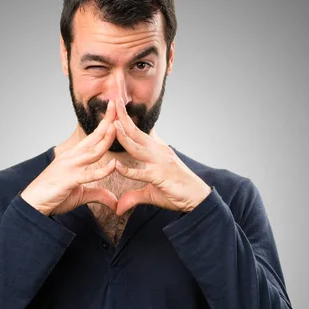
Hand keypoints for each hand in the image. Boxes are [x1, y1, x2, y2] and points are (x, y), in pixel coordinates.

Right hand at [20, 100, 118, 214]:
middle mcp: (71, 157)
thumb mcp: (80, 195)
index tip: (115, 112)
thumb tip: (113, 200)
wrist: (33, 204)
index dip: (104, 124)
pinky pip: (89, 174)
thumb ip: (98, 194)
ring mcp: (69, 166)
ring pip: (93, 151)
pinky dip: (103, 171)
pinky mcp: (68, 179)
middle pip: (94, 137)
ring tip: (119, 124)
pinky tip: (114, 165)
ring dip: (107, 138)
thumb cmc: (53, 196)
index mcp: (73, 156)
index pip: (92, 137)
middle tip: (117, 104)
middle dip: (107, 120)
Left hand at [111, 97, 211, 215]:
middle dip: (123, 117)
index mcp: (156, 150)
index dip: (126, 120)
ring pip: (137, 148)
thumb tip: (119, 207)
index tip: (116, 107)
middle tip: (113, 100)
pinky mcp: (160, 177)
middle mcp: (158, 152)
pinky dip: (128, 171)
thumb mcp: (150, 193)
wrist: (197, 198)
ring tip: (111, 125)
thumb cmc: (176, 191)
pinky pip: (141, 173)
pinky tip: (117, 167)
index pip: (138, 132)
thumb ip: (133, 197)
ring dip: (123, 137)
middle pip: (136, 132)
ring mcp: (160, 163)